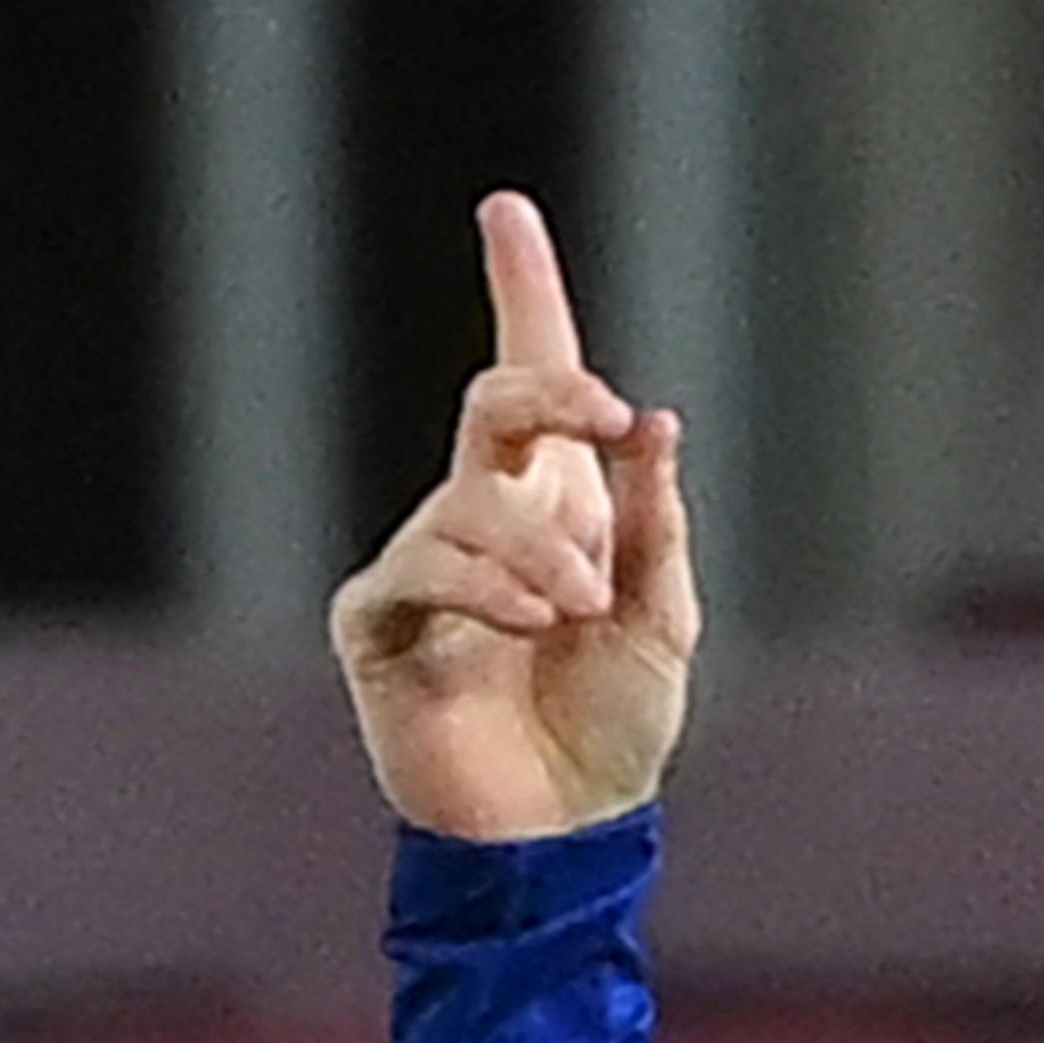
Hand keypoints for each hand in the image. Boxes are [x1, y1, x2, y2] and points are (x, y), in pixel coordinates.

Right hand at [330, 190, 701, 841]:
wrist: (563, 834)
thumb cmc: (614, 732)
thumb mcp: (664, 623)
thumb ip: (655, 527)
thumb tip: (653, 426)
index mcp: (557, 504)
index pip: (531, 378)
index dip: (519, 290)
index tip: (507, 208)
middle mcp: (485, 515)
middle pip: (497, 400)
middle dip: (552, 392)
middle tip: (607, 418)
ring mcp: (427, 564)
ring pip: (472, 500)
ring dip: (542, 548)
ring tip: (579, 612)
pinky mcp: (379, 621)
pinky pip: (421, 567)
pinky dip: (486, 587)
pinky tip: (532, 624)